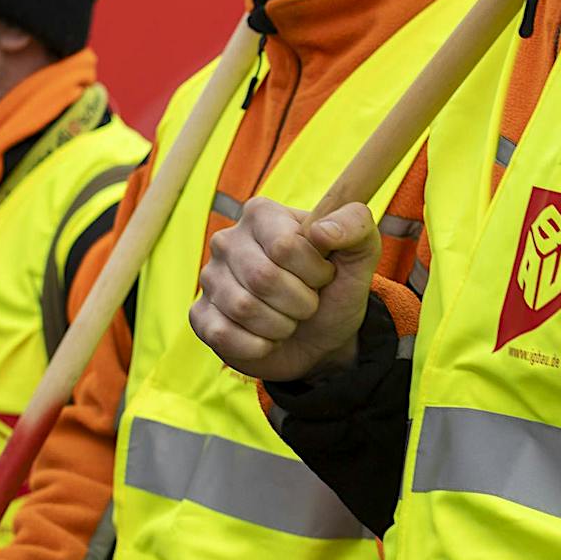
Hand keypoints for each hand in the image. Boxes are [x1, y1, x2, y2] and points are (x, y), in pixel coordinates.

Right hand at [190, 198, 380, 382]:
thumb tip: (321, 230)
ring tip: (289, 319)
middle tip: (307, 303)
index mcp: (261, 214)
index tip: (323, 276)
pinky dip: (258, 345)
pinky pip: (224, 334)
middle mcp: (228, 240)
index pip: (285, 245)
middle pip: (263, 277)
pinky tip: (267, 338)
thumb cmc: (334, 288)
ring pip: (244, 308)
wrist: (321, 338)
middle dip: (300, 302)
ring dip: (282, 325)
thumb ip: (355, 225)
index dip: (314, 271)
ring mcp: (209, 278)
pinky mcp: (200, 316)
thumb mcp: (360, 254)